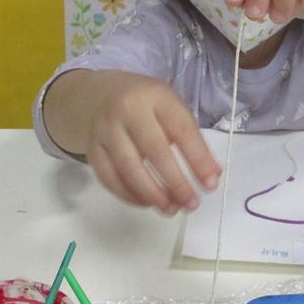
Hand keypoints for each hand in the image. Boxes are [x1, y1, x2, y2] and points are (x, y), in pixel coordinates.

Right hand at [81, 72, 219, 213]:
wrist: (96, 95)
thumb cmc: (143, 103)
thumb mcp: (169, 106)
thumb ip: (190, 136)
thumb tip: (211, 174)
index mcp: (156, 96)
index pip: (182, 130)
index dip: (198, 159)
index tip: (211, 184)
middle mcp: (128, 110)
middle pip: (155, 151)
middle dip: (176, 182)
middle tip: (191, 203)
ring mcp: (106, 130)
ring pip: (129, 168)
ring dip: (153, 194)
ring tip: (171, 208)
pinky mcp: (92, 149)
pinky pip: (109, 177)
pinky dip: (129, 195)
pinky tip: (147, 203)